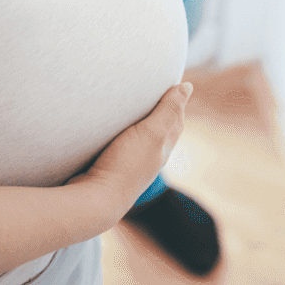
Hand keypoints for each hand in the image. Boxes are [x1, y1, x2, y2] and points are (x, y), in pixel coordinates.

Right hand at [67, 82, 192, 221]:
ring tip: (135, 111)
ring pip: (142, 141)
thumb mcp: (152, 132)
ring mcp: (130, 166)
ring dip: (142, 125)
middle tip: (160, 94)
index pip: (176, 121)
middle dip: (163, 113)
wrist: (97, 199)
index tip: (176, 85)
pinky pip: (123, 148)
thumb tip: (187, 86)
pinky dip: (123, 136)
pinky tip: (111, 134)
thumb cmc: (126, 165)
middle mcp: (150, 159)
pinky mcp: (110, 170)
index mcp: (163, 149)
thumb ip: (168, 110)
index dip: (177, 102)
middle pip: (162, 132)